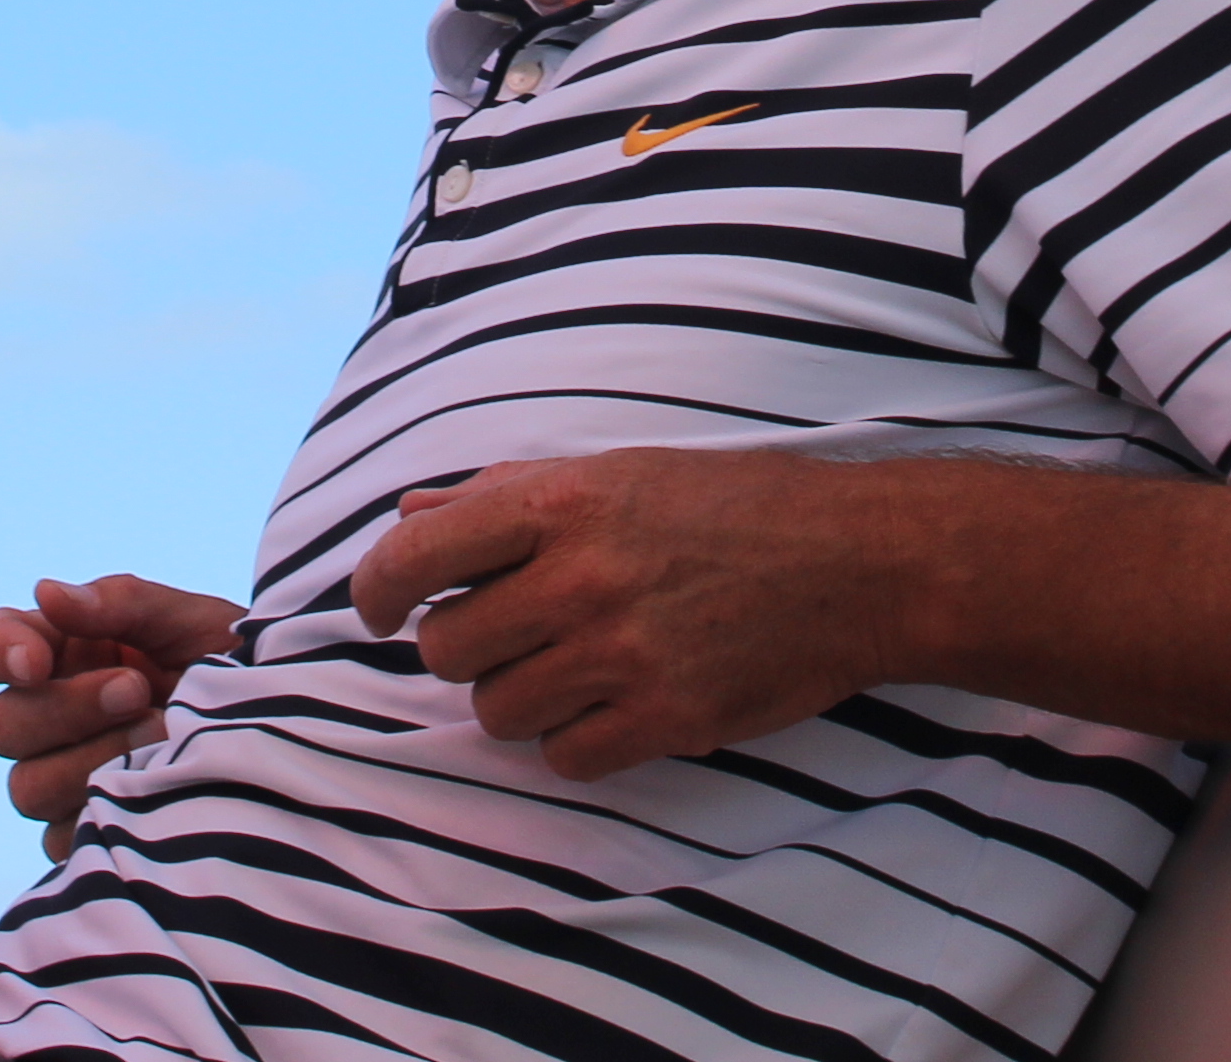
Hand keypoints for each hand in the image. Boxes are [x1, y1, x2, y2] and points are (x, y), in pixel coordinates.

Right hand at [0, 572, 243, 858]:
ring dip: (92, 760)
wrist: (288, 736)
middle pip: (1, 726)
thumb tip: (47, 592)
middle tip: (137, 688)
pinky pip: (62, 839)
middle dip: (66, 707)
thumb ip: (120, 603)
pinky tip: (154, 789)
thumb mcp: (189, 620)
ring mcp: (64, 781)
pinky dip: (104, 813)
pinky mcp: (86, 836)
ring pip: (26, 788)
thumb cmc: (235, 663)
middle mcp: (51, 716)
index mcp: (62, 652)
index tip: (36, 660)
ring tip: (162, 736)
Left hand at [346, 450, 901, 781]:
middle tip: (512, 630)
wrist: (855, 563)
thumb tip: (409, 515)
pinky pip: (565, 757)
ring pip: (498, 711)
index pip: (418, 554)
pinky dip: (575, 739)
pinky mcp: (664, 718)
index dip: (375, 590)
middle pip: (449, 649)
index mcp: (563, 504)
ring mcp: (622, 655)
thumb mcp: (618, 473)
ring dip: (520, 695)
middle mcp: (582, 579)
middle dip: (466, 646)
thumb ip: (507, 495)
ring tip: (573, 663)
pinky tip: (612, 702)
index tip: (377, 609)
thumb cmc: (733, 506)